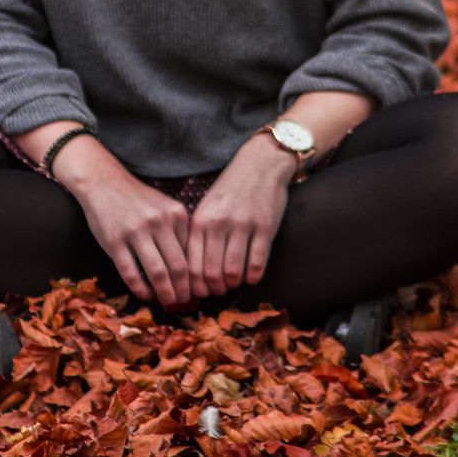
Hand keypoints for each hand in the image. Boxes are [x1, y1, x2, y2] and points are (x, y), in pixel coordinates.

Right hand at [75, 168, 192, 307]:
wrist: (105, 183)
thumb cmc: (138, 201)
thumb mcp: (165, 208)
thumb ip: (178, 233)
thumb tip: (189, 273)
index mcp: (176, 213)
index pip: (192, 253)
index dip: (194, 276)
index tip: (194, 290)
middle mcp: (159, 221)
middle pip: (178, 267)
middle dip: (183, 291)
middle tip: (184, 303)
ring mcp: (136, 231)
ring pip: (157, 273)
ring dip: (165, 294)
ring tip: (168, 303)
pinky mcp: (114, 241)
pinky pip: (131, 274)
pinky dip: (141, 290)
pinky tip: (146, 295)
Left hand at [187, 134, 293, 298]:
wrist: (260, 164)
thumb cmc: (230, 190)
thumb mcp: (207, 208)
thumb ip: (200, 236)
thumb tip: (194, 275)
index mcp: (201, 220)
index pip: (192, 266)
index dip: (196, 287)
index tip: (201, 292)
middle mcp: (219, 223)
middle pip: (212, 274)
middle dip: (215, 289)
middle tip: (220, 290)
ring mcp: (243, 225)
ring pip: (233, 272)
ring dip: (234, 284)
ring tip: (235, 281)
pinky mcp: (265, 227)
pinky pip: (257, 264)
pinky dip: (253, 277)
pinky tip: (252, 274)